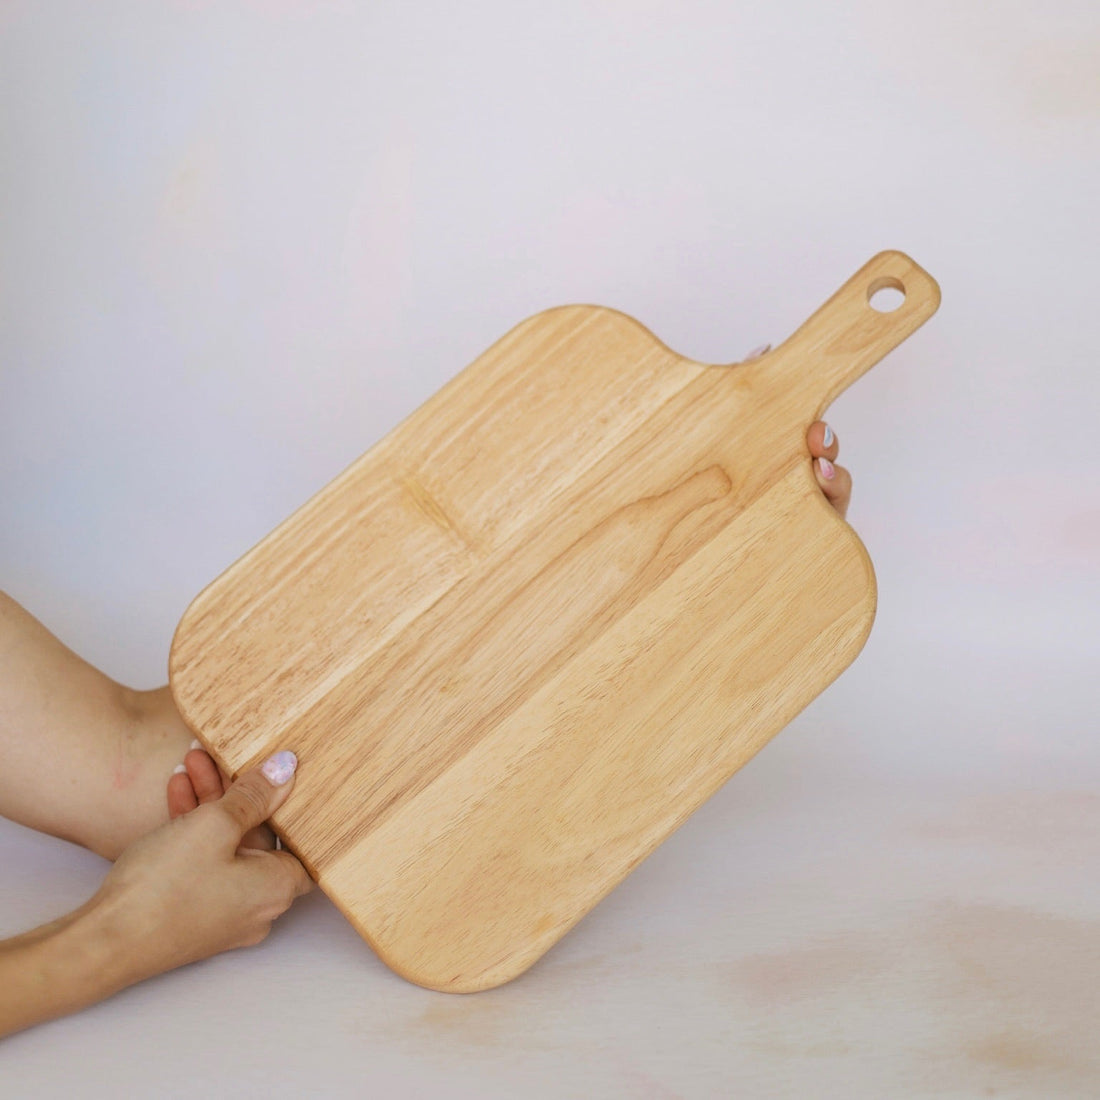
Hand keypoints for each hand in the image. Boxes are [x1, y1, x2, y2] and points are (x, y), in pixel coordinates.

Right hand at [91, 750, 312, 980]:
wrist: (102, 942)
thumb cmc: (164, 889)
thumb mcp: (214, 825)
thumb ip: (255, 795)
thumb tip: (286, 770)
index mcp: (277, 888)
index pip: (303, 841)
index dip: (291, 806)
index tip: (278, 775)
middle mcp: (258, 906)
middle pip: (258, 836)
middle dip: (237, 792)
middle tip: (220, 758)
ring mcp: (225, 913)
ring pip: (227, 845)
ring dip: (210, 804)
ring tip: (191, 765)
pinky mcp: (194, 913)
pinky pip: (205, 861)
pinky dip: (194, 830)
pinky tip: (176, 792)